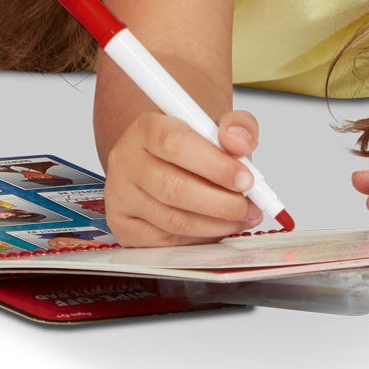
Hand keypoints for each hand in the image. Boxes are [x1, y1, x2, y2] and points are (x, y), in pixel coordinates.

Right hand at [106, 106, 264, 245]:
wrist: (164, 167)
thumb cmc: (192, 151)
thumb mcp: (217, 130)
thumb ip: (238, 127)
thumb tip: (240, 141)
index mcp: (146, 128)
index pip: (174, 142)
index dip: (215, 165)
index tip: (246, 179)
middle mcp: (126, 160)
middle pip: (172, 187)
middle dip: (220, 202)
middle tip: (247, 207)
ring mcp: (121, 196)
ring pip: (172, 220)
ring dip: (215, 224)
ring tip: (239, 218)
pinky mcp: (123, 227)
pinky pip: (166, 241)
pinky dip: (198, 238)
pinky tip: (214, 228)